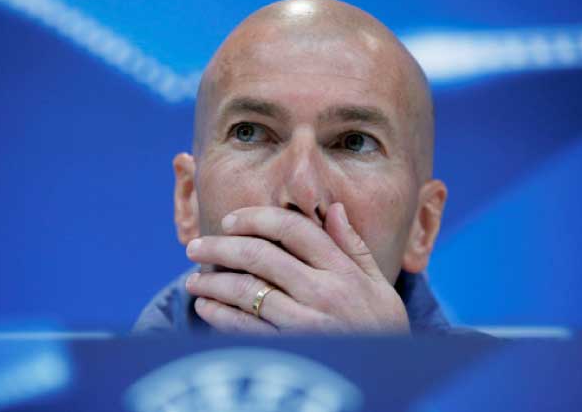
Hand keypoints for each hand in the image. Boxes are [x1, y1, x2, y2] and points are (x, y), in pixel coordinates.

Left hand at [184, 203, 410, 333]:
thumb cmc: (380, 325)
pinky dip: (220, 316)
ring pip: (248, 291)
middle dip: (221, 247)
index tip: (230, 220)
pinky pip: (247, 329)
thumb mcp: (378, 283)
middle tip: (196, 246)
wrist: (387, 373)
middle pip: (261, 256)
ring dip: (214, 282)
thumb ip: (354, 246)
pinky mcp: (292, 351)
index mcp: (343, 271)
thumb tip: (333, 208)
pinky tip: (205, 307)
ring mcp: (307, 324)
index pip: (293, 229)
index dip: (256, 218)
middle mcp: (324, 293)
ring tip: (193, 279)